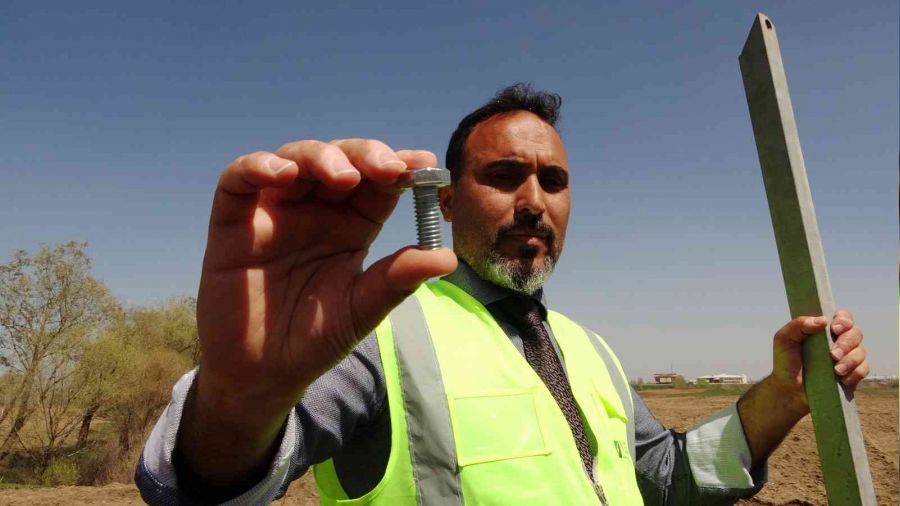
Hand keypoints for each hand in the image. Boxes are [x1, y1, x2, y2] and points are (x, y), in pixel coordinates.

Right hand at [196, 140, 457, 413]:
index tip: (425, 164)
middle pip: (341, 159)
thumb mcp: (361, 309)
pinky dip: (257, 167)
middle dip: (365, 156)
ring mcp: (275, 210)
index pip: (379, 183)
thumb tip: (447, 257)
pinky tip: (282, 172)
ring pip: (296, 158)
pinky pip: (239, 179)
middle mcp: (316, 209)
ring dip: (321, 156)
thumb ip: (397, 280)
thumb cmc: (314, 338)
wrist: (261, 373)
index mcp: (353, 225)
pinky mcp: (233, 219)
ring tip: (342, 176)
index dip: (401, 167)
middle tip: (387, 168)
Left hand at [770, 309, 867, 411]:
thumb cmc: (786, 361)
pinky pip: (863, 369)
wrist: (790, 390)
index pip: (843, 316)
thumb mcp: (784, 340)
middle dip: (846, 343)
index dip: (844, 320)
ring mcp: (847, 357)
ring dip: (851, 360)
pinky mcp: (852, 373)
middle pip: (855, 333)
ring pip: (861, 351)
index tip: (835, 329)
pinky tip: (843, 379)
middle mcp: (839, 340)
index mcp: (824, 329)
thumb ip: (798, 325)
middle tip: (833, 355)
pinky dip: (856, 373)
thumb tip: (823, 320)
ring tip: (836, 370)